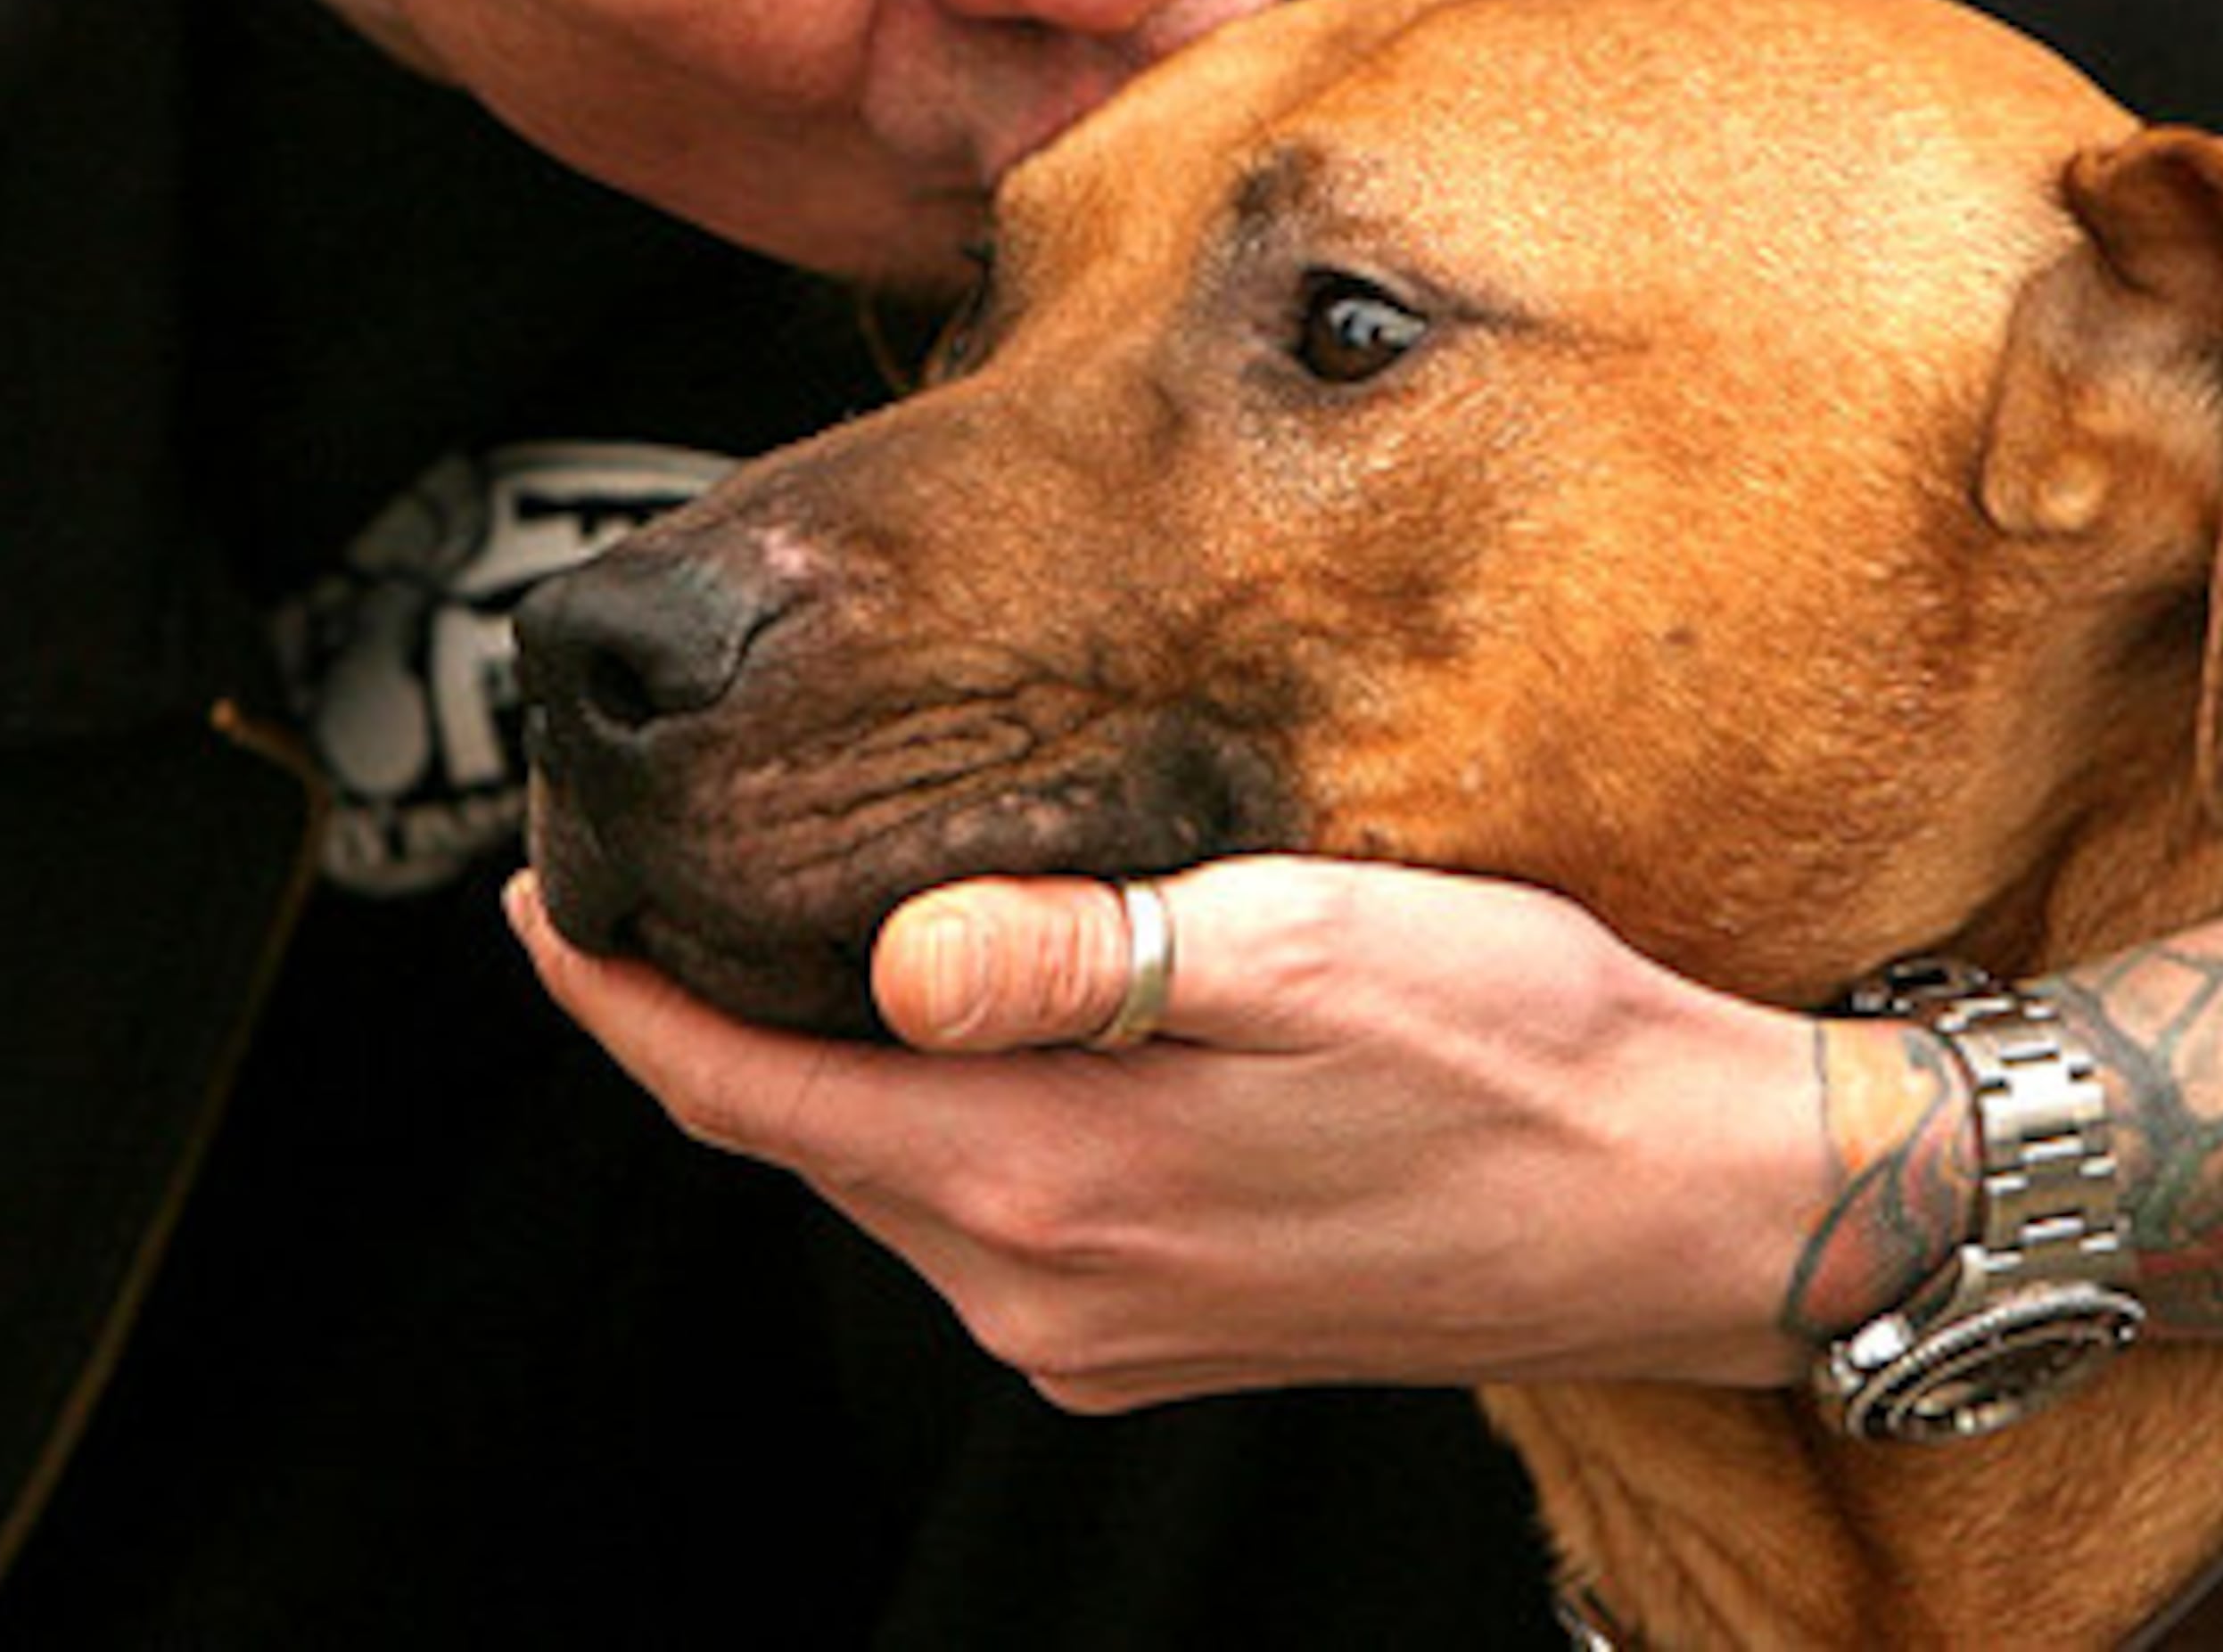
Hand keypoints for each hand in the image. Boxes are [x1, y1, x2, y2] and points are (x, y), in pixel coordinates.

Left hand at [504, 857, 1834, 1410]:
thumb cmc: (1525, 1056)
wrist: (1684, 1214)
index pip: (750, 1096)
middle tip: (644, 891)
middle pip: (802, 1143)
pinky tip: (962, 1036)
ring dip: (819, 1072)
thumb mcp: (1311, 954)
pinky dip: (925, 1125)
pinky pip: (981, 1222)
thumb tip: (895, 957)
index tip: (538, 910)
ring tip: (790, 939)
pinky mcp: (1165, 1331)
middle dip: (705, 1021)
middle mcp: (1047, 1286)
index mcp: (1051, 1183)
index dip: (621, 1003)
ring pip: (889, 1182)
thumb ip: (1089, 956)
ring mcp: (1102, 1328)